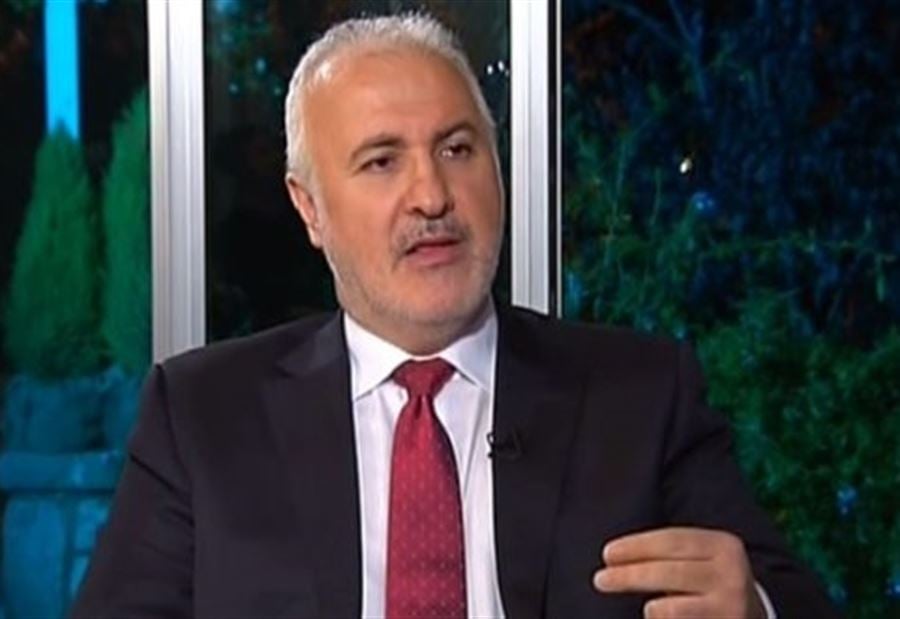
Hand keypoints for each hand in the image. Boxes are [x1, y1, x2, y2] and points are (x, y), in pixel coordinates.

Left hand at [593, 527, 766, 618]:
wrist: (754, 618)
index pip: (671, 541)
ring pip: (669, 608)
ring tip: (649, 609)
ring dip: (651, 609)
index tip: (607, 554)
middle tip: (600, 580)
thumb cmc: (710, 583)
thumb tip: (614, 557)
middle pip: (666, 572)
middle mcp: (732, 574)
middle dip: (628, 575)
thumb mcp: (700, 559)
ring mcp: (731, 607)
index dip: (636, 546)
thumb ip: (667, 555)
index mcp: (723, 545)